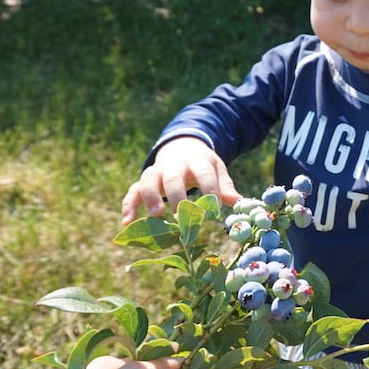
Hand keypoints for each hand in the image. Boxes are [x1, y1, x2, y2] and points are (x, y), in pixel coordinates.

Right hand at [121, 136, 241, 223]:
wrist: (181, 146)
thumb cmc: (202, 164)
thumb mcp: (216, 169)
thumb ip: (225, 186)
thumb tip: (241, 203)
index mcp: (197, 160)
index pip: (204, 172)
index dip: (210, 189)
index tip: (215, 209)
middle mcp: (174, 164)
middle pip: (173, 176)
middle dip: (176, 194)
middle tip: (180, 213)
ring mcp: (157, 172)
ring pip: (148, 179)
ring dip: (150, 196)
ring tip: (156, 214)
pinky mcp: (143, 181)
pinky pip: (132, 191)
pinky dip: (128, 206)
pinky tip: (127, 223)